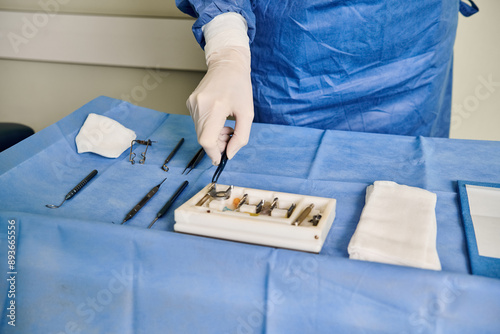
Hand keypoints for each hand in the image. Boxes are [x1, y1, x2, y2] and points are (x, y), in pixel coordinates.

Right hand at [187, 46, 253, 164]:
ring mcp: (192, 104)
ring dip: (213, 136)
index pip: (206, 140)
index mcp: (215, 107)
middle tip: (230, 136)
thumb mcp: (247, 113)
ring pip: (199, 132)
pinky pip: (198, 124)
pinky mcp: (190, 103)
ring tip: (226, 125)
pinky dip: (208, 128)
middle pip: (202, 138)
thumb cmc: (240, 86)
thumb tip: (229, 155)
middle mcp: (200, 105)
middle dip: (216, 145)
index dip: (214, 153)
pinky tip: (218, 119)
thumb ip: (240, 137)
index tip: (221, 158)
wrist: (227, 65)